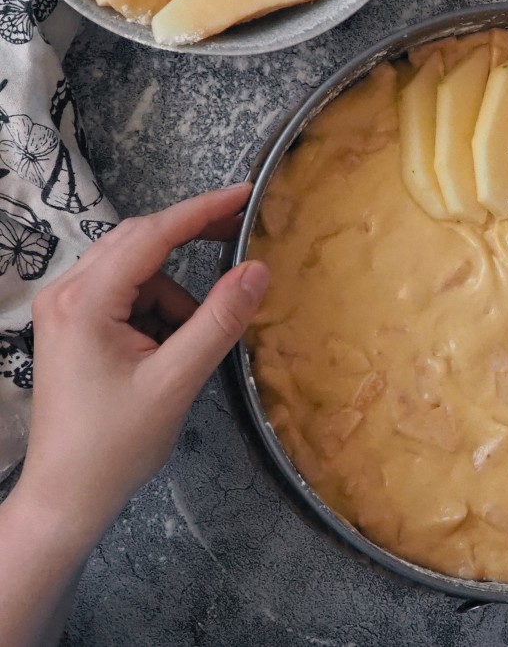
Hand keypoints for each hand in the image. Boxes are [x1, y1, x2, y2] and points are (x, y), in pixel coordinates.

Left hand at [15, 183, 268, 543]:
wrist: (68, 495)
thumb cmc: (116, 443)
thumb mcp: (177, 380)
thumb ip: (219, 320)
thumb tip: (257, 270)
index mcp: (86, 301)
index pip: (151, 235)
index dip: (202, 210)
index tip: (245, 195)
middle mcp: (68, 294)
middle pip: (140, 244)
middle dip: (191, 241)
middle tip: (241, 238)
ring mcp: (67, 310)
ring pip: (138, 274)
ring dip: (174, 296)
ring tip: (187, 348)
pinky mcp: (75, 329)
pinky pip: (128, 299)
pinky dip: (158, 314)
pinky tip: (166, 353)